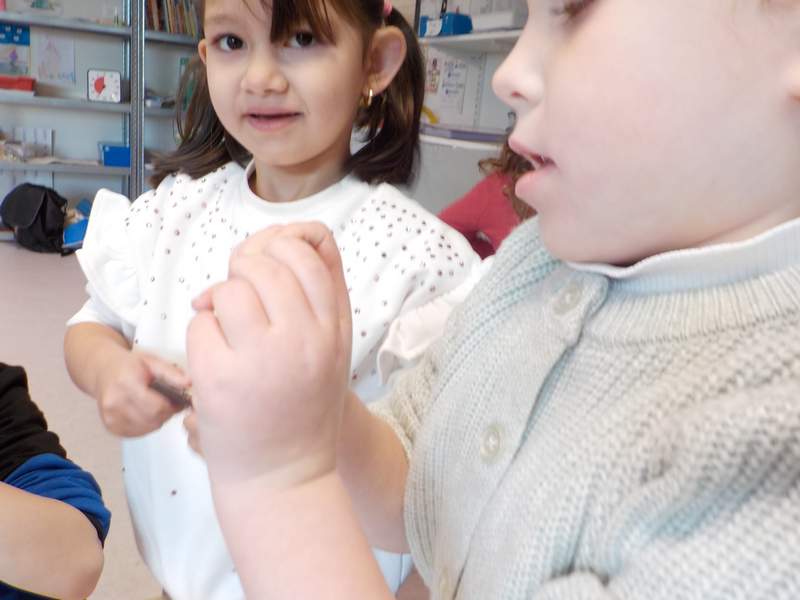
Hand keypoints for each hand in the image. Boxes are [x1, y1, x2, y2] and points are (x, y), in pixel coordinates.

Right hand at [95, 350, 190, 436]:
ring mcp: (110, 416)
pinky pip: (138, 432)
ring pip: (147, 428)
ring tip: (157, 405)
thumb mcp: (152, 362)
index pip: (157, 406)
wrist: (104, 371)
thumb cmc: (129, 366)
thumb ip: (171, 373)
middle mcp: (114, 402)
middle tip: (170, 403)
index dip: (172, 406)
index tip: (178, 400)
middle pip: (153, 419)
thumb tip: (188, 383)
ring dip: (158, 420)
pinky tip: (146, 412)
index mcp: (125, 383)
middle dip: (167, 413)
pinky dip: (147, 425)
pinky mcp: (111, 427)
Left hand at [186, 222, 352, 487]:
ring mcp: (261, 358)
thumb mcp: (332, 348)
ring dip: (221, 302)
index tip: (270, 263)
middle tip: (243, 299)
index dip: (283, 243)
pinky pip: (201, 322)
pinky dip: (202, 334)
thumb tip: (277, 240)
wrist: (285, 475)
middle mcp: (303, 338)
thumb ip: (321, 294)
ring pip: (229, 289)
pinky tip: (217, 360)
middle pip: (265, 263)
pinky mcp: (219, 377)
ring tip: (230, 331)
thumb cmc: (305, 406)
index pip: (310, 251)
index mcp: (333, 328)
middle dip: (245, 271)